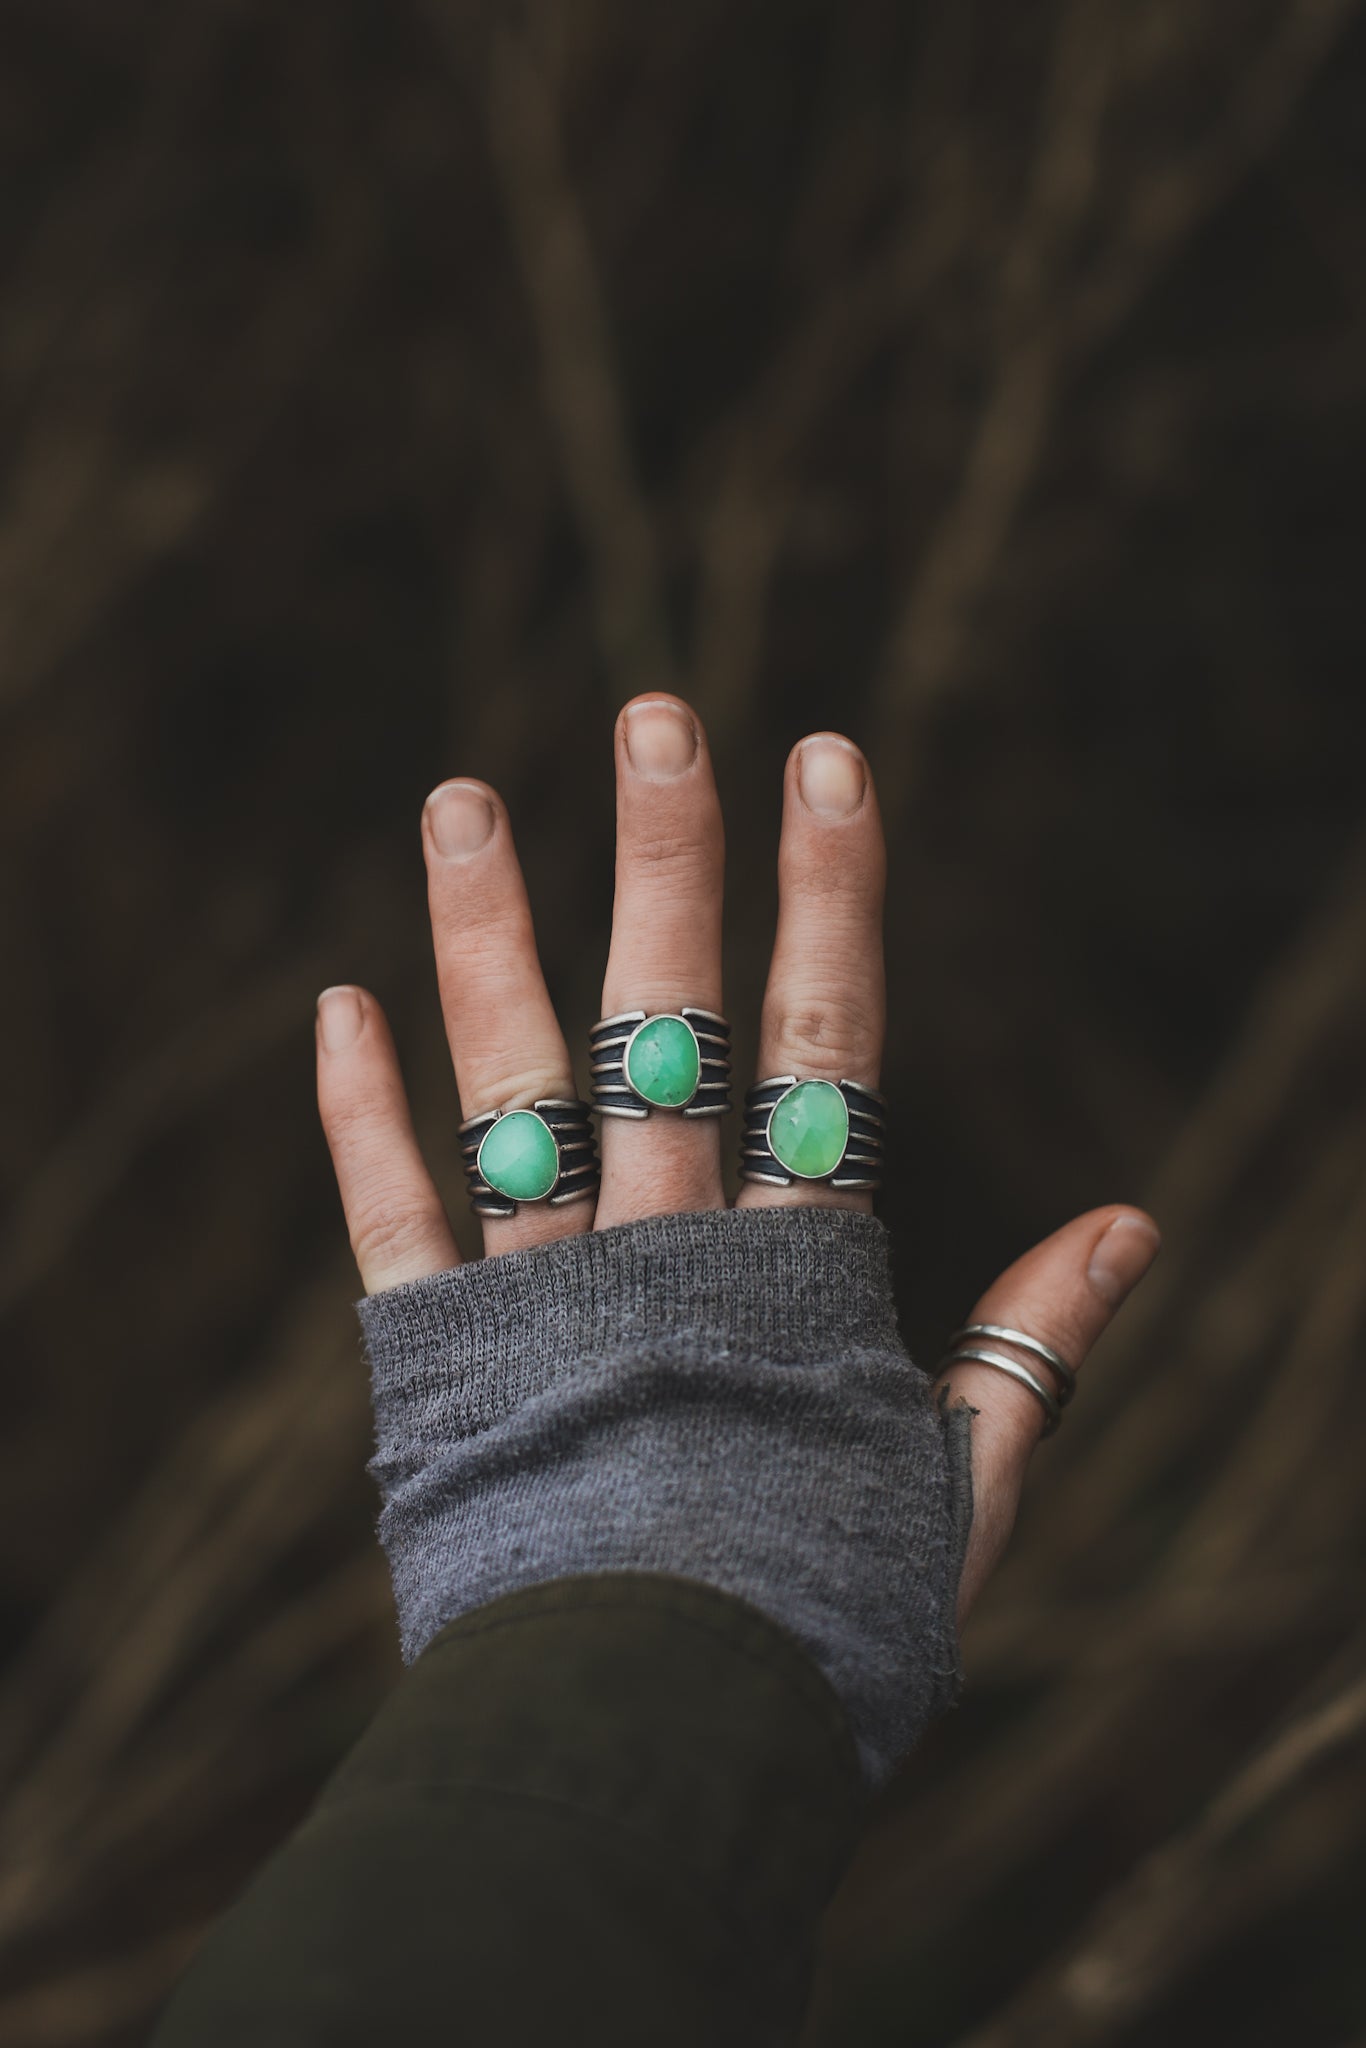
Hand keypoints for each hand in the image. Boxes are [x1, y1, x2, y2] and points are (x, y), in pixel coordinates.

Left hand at [315, 693, 1159, 1631]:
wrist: (657, 1757)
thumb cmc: (829, 1632)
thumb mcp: (959, 1491)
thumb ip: (1028, 1347)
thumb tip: (1133, 1222)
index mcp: (797, 1278)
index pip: (824, 1045)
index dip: (830, 897)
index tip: (827, 760)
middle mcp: (663, 1259)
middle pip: (668, 1026)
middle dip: (669, 862)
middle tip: (653, 714)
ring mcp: (541, 1304)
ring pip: (515, 1087)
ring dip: (487, 935)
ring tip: (461, 797)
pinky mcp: (432, 1369)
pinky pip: (391, 1220)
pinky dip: (360, 1115)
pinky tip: (336, 1001)